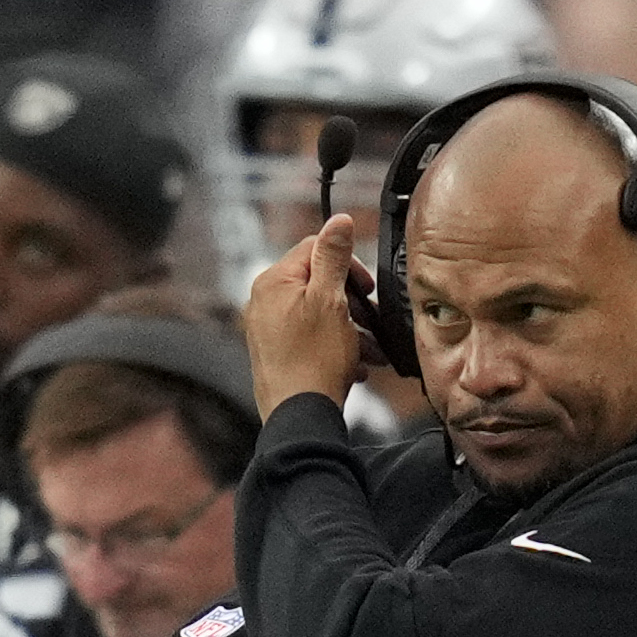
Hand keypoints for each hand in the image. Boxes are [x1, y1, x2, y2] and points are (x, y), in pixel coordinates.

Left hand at [241, 213, 369, 418]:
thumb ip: (333, 257)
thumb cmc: (313, 362)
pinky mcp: (276, 354)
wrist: (298, 415)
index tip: (366, 287)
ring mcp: (268, 330)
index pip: (314, 249)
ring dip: (351, 329)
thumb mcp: (331, 300)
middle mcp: (264, 302)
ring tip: (371, 350)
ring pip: (319, 315)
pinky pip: (311, 339)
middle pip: (318, 284)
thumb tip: (337, 221)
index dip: (347, 265)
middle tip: (372, 320)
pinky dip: (336, 347)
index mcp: (273, 282)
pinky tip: (356, 365)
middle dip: (352, 303)